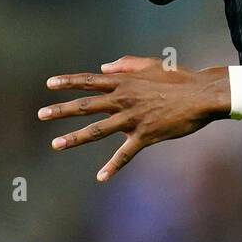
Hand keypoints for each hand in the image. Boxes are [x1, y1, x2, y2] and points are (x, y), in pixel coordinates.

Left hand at [38, 55, 228, 182]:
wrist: (201, 95)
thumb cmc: (178, 78)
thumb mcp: (150, 64)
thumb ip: (125, 64)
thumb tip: (104, 68)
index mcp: (124, 82)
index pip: (89, 81)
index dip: (68, 82)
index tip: (49, 84)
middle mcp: (124, 99)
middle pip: (86, 105)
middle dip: (61, 110)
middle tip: (41, 114)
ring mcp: (133, 118)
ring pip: (98, 130)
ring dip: (75, 138)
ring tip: (56, 144)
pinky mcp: (145, 135)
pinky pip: (125, 154)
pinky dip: (113, 166)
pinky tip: (101, 177)